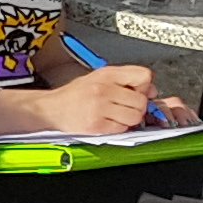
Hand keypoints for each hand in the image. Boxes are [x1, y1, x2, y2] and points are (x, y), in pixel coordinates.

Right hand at [30, 65, 163, 134]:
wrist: (51, 108)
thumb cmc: (76, 94)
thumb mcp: (100, 77)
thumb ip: (125, 80)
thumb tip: (151, 90)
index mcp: (107, 74)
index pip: (144, 75)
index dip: (144, 86)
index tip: (137, 91)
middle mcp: (104, 89)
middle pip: (141, 100)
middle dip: (138, 106)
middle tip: (125, 107)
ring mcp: (100, 107)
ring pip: (135, 116)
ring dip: (130, 119)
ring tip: (117, 115)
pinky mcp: (96, 124)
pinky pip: (122, 128)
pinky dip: (119, 128)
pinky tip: (108, 122)